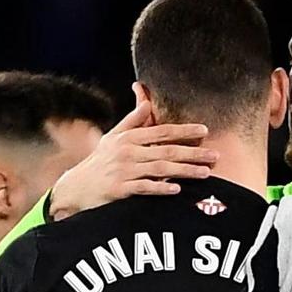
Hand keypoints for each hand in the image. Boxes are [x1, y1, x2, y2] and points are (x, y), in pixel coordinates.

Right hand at [48, 102, 216, 219]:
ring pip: (160, 169)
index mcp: (129, 138)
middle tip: (215, 156)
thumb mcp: (112, 137)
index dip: (184, 131)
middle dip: (193, 153)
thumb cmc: (99, 162)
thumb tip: (146, 102)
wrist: (76, 187)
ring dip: (184, 171)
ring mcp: (123, 171)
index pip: (162, 132)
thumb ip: (132, 121)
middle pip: (166, 151)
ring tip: (205, 173)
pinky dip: (160, 188)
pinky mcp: (119, 189)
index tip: (204, 131)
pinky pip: (144, 188)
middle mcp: (127, 152)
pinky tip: (177, 189)